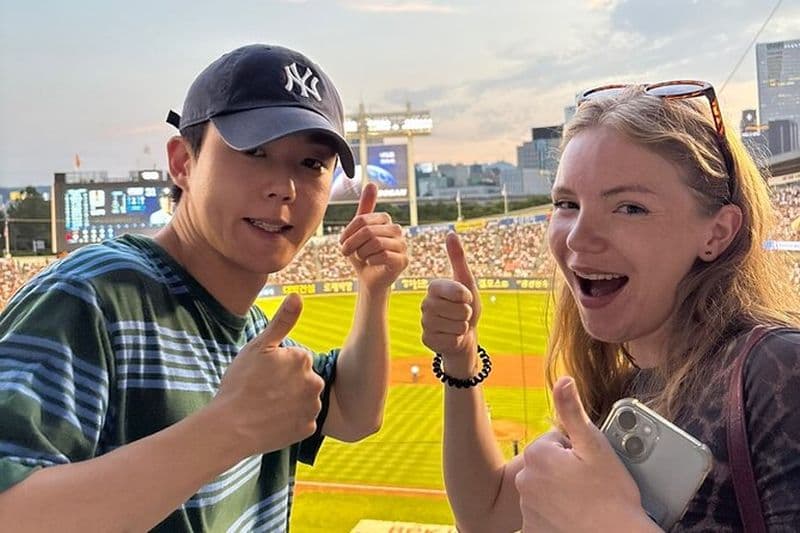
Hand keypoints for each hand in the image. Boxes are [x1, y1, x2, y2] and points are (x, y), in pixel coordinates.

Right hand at [212, 294, 324, 456]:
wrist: (231, 427)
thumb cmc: (241, 383)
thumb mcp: (259, 346)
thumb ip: (282, 321)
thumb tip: (298, 296)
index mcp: (304, 358)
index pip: (295, 358)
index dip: (277, 365)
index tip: (262, 374)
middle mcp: (315, 382)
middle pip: (302, 378)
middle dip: (287, 382)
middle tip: (263, 390)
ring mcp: (312, 407)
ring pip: (303, 399)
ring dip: (290, 402)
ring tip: (266, 406)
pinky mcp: (308, 429)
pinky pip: (302, 420)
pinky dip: (290, 421)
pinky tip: (272, 421)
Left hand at [339, 182, 407, 291]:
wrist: (369, 280)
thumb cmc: (362, 255)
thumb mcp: (358, 232)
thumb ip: (364, 210)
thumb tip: (372, 183)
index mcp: (385, 220)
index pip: (363, 220)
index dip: (348, 231)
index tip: (342, 242)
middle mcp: (397, 230)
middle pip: (368, 231)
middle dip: (353, 244)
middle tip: (346, 252)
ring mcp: (402, 245)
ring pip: (376, 243)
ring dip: (362, 253)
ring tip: (361, 258)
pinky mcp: (403, 261)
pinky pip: (384, 255)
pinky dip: (371, 261)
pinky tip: (371, 264)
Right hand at [420, 232, 481, 376]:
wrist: (464, 335)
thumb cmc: (467, 306)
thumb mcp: (466, 281)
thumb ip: (458, 258)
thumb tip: (451, 232)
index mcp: (434, 287)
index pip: (458, 292)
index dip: (467, 297)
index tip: (466, 298)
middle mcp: (425, 304)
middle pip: (459, 310)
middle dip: (467, 313)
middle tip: (462, 314)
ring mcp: (425, 322)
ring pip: (456, 325)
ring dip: (462, 327)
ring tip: (456, 325)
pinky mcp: (427, 339)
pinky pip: (451, 339)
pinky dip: (457, 339)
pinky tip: (451, 336)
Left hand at [515, 377, 650, 531]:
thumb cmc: (612, 495)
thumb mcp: (595, 446)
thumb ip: (573, 412)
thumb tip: (563, 380)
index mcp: (537, 455)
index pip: (555, 441)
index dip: (576, 450)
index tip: (590, 465)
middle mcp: (524, 480)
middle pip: (547, 464)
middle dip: (565, 470)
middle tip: (590, 484)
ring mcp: (526, 508)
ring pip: (544, 489)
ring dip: (559, 492)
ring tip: (584, 502)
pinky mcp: (531, 529)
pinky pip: (541, 513)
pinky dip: (554, 514)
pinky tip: (574, 517)